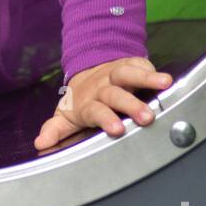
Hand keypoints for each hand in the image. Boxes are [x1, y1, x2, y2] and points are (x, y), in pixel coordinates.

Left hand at [34, 57, 172, 150]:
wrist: (88, 69)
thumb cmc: (82, 100)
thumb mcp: (66, 115)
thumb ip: (54, 129)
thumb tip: (40, 143)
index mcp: (88, 102)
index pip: (96, 111)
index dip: (106, 118)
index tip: (116, 129)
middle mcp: (103, 86)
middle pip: (116, 94)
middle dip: (131, 104)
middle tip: (147, 117)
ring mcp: (117, 74)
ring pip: (130, 73)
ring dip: (147, 78)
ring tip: (165, 83)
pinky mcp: (131, 63)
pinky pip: (141, 63)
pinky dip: (152, 69)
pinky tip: (165, 78)